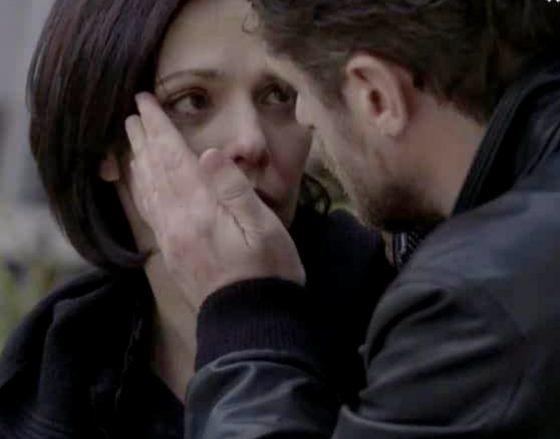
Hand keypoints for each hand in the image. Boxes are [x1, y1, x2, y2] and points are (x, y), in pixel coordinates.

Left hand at [125, 93, 305, 310]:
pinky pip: (149, 214)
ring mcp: (172, 240)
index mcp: (201, 210)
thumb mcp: (264, 228)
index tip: (144, 103)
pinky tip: (140, 185)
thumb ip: (235, 190)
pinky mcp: (172, 254)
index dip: (159, 129)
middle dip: (143, 140)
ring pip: (148, 192)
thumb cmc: (268, 272)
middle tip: (132, 115)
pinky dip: (140, 191)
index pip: (175, 159)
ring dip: (138, 162)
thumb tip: (209, 154)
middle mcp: (178, 222)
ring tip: (131, 142)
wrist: (251, 322)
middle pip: (155, 172)